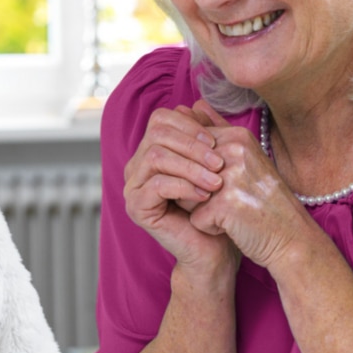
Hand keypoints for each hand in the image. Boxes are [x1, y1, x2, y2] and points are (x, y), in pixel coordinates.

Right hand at [123, 101, 237, 274]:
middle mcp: (137, 165)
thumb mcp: (214, 164)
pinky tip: (204, 196)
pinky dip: (184, 186)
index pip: (162, 119)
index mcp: (152, 150)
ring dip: (191, 166)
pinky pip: (157, 185)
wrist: (215, 248)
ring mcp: (133, 186)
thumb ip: (206, 135)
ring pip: (156, 156)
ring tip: (216, 181)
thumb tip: (199, 103)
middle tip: (220, 162)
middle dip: (192, 145)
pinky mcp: (136, 207)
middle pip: (156, 133)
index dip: (189, 126)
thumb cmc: (217, 206)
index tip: (216, 142)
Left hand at [188, 120, 317, 273]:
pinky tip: (234, 226)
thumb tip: (193, 106)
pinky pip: (195, 220)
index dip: (201, 173)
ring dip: (203, 209)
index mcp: (238, 136)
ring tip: (232, 212)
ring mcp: (229, 178)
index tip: (228, 185)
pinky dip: (211, 228)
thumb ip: (218, 130)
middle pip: (185, 172)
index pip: (192, 150)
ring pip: (185, 195)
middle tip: (230, 201)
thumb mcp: (247, 158)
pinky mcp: (224, 206)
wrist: (291, 237)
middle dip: (198, 191)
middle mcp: (234, 152)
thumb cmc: (266, 200)